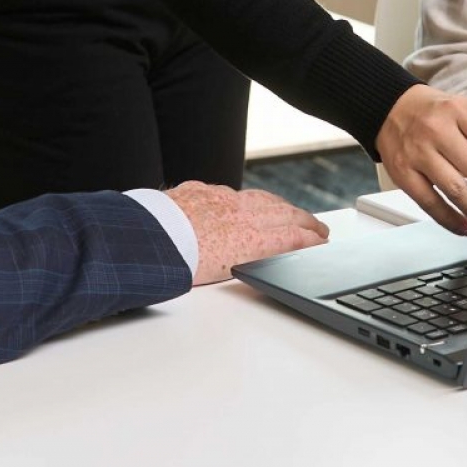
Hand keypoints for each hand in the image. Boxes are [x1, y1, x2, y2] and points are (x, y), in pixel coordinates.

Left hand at [165, 182, 327, 284]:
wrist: (144, 239)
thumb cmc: (176, 264)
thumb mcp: (219, 275)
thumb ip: (241, 262)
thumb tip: (249, 260)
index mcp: (250, 238)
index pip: (291, 235)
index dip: (310, 239)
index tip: (322, 242)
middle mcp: (240, 214)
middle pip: (283, 213)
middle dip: (305, 220)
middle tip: (318, 227)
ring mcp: (220, 199)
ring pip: (260, 198)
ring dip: (280, 206)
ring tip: (289, 212)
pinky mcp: (199, 191)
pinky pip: (228, 192)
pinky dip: (243, 199)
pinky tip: (242, 202)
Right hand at [376, 85, 466, 237]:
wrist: (390, 108)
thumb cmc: (435, 114)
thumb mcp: (465, 112)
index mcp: (460, 111)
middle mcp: (438, 130)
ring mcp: (418, 153)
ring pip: (456, 191)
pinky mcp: (402, 173)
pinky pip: (430, 203)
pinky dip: (450, 220)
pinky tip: (465, 227)